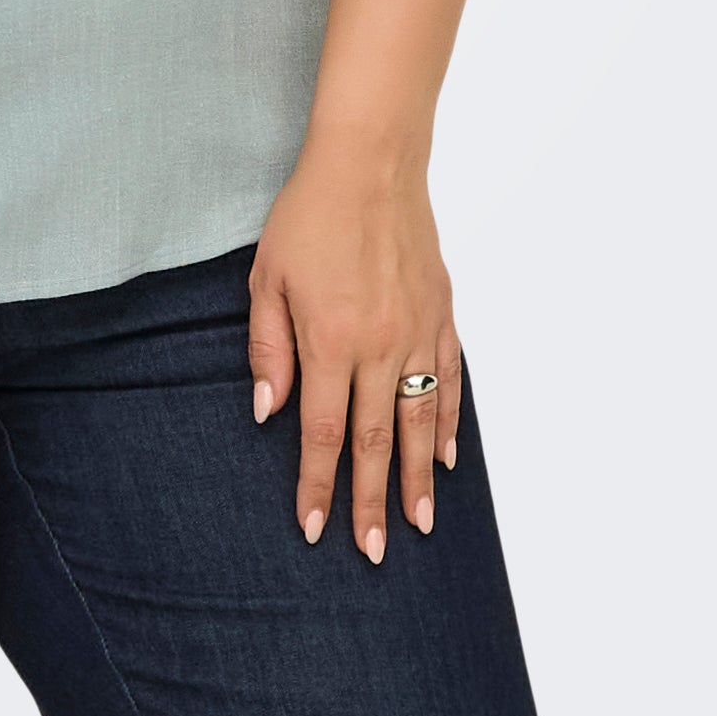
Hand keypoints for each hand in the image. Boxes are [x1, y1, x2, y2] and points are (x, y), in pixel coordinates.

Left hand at [246, 141, 463, 561]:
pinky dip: (446, 424)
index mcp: (330, 340)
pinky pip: (448, 382)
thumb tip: (267, 412)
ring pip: (419, 421)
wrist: (371, 162)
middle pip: (376, 441)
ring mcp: (417, 332)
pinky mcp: (442, 314)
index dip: (318, 484)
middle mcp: (378, 345)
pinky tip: (444, 459)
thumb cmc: (309, 215)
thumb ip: (269, 347)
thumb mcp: (267, 277)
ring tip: (416, 525)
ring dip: (417, 478)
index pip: (323, 432)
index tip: (316, 528)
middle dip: (371, 501)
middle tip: (372, 553)